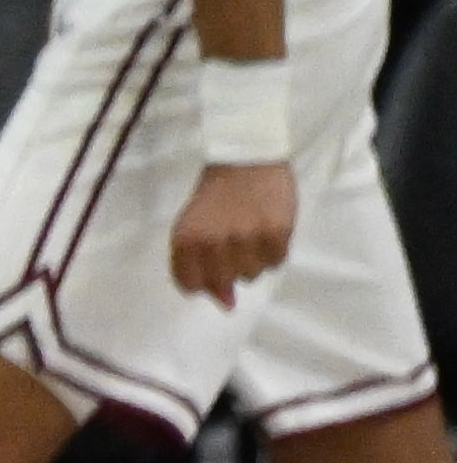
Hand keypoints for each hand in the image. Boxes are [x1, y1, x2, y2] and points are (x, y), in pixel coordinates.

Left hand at [171, 160, 297, 305]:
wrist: (245, 156)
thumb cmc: (215, 192)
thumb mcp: (195, 223)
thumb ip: (200, 263)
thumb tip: (226, 306)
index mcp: (186, 237)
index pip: (189, 284)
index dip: (200, 279)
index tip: (208, 264)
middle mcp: (214, 242)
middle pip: (224, 283)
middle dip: (227, 268)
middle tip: (231, 242)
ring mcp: (247, 239)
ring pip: (251, 276)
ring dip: (251, 259)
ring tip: (249, 231)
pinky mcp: (277, 233)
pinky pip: (276, 262)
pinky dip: (272, 251)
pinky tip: (266, 230)